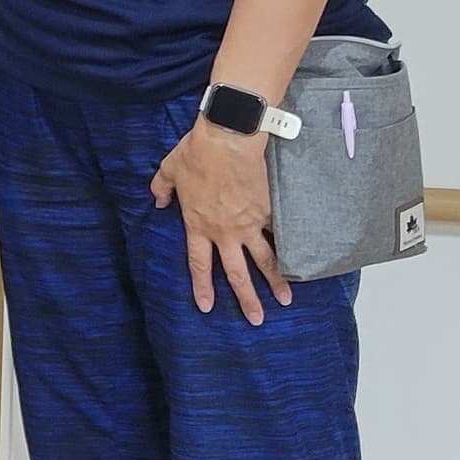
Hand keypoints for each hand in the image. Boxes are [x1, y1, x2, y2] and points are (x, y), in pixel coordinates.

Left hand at [150, 115, 290, 323]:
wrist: (228, 139)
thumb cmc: (196, 153)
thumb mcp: (168, 170)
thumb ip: (161, 189)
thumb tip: (157, 201)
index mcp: (198, 225)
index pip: (199, 264)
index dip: (202, 287)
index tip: (207, 307)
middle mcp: (225, 231)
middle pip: (236, 274)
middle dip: (246, 299)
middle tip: (255, 320)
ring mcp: (250, 224)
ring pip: (265, 260)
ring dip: (276, 282)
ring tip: (285, 300)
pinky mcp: (269, 211)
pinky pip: (281, 234)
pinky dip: (291, 248)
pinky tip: (302, 262)